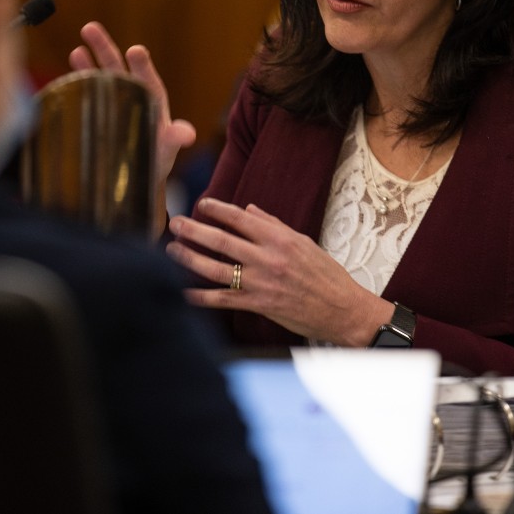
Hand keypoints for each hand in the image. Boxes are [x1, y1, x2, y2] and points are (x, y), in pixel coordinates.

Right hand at [69, 21, 196, 222]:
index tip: (135, 50)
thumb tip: (186, 133)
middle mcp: (131, 97)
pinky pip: (87, 94)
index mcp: (151, 101)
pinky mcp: (97, 114)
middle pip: (118, 68)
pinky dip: (78, 83)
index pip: (147, 79)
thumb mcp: (166, 150)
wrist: (135, 179)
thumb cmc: (155, 161)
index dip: (141, 65)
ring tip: (77, 48)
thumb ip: (175, 139)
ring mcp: (113, 103)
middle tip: (90, 28)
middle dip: (105, 49)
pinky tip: (67, 73)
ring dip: (88, 62)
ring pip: (101, 76)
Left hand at [167, 198, 393, 345]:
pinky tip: (182, 292)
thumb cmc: (326, 274)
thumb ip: (273, 225)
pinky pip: (222, 300)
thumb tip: (248, 208)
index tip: (202, 204)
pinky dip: (200, 296)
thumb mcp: (303, 242)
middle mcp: (267, 258)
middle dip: (194, 230)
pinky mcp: (258, 305)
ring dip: (190, 258)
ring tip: (172, 249)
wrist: (341, 309)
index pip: (240, 217)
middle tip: (176, 222)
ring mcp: (261, 282)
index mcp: (279, 238)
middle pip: (222, 240)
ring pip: (216, 268)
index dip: (217, 209)